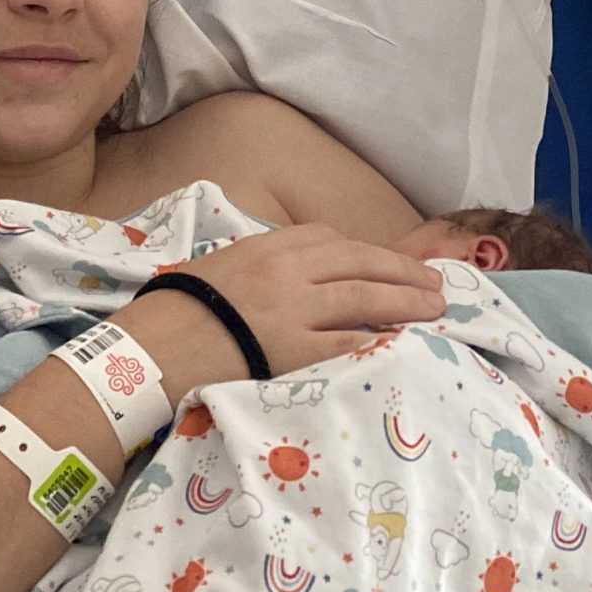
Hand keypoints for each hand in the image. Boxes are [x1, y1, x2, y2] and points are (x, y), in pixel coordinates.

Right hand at [127, 223, 444, 383]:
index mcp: (271, 247)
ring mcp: (294, 309)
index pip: (334, 241)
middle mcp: (289, 271)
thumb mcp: (229, 267)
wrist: (156, 347)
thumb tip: (308, 272)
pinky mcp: (294, 350)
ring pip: (364, 297)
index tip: (394, 264)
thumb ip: (270, 264)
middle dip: (403, 272)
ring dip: (406, 302)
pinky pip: (346, 341)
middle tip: (435, 284)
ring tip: (434, 308)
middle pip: (361, 264)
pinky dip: (377, 339)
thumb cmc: (185, 309)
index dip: (372, 253)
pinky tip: (400, 342)